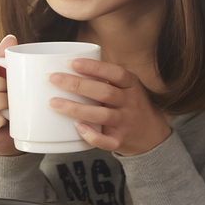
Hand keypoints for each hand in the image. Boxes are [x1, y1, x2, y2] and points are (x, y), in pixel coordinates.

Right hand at [0, 35, 19, 156]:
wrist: (6, 140)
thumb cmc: (3, 107)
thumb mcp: (2, 81)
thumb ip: (2, 60)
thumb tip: (10, 38)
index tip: (3, 75)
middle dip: (1, 85)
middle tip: (10, 92)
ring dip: (6, 103)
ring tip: (10, 106)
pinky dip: (3, 120)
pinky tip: (5, 121)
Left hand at [48, 59, 170, 156]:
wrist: (151, 134)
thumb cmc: (129, 105)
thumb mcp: (126, 87)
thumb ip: (104, 79)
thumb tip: (66, 67)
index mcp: (130, 85)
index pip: (115, 73)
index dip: (94, 67)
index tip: (72, 62)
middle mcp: (129, 102)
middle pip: (104, 92)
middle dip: (77, 85)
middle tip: (53, 79)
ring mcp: (125, 122)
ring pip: (102, 115)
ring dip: (77, 109)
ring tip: (54, 103)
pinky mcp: (120, 140)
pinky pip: (106, 141)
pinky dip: (92, 136)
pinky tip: (77, 128)